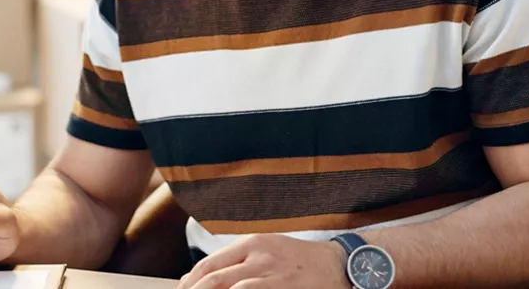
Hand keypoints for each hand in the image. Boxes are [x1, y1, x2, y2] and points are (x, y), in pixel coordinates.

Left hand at [177, 235, 350, 288]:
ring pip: (228, 287)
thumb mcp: (267, 251)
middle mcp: (258, 255)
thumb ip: (237, 262)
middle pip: (213, 277)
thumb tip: (199, 278)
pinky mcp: (283, 286)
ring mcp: (270, 272)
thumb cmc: (300, 260)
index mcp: (251, 243)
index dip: (190, 282)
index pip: (209, 264)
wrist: (338, 264)